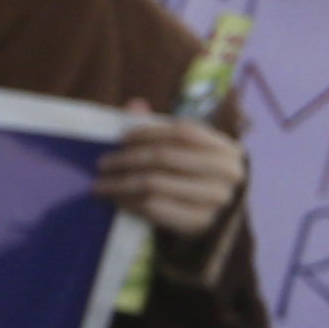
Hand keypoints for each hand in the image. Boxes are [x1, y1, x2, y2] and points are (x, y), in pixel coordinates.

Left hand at [98, 105, 246, 243]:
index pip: (183, 131)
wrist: (215, 221)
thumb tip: (134, 105)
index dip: (149, 132)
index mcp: (227, 149)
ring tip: (101, 185)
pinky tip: (117, 200)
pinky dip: (129, 202)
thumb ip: (162, 130)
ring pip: (154, 183)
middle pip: (164, 157)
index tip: (121, 138)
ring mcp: (216, 199)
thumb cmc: (195, 180)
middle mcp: (227, 173)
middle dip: (127, 159)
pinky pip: (153, 207)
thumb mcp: (187, 154)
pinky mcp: (199, 222)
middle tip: (102, 163)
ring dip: (120, 183)